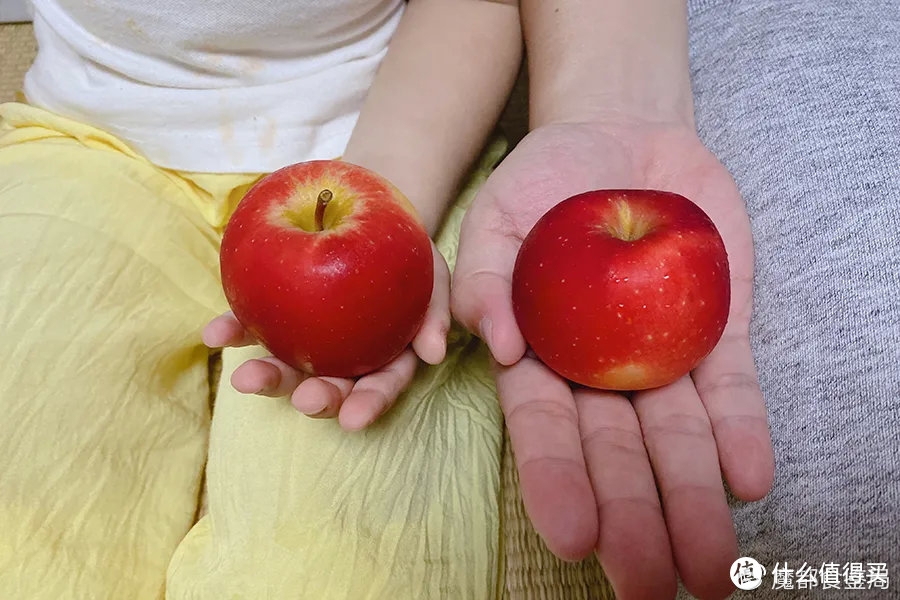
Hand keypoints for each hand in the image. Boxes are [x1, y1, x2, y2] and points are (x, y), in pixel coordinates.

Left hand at [203, 242, 449, 430]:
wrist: (371, 217)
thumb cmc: (409, 256)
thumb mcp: (432, 277)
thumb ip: (434, 313)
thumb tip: (433, 354)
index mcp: (383, 357)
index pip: (378, 386)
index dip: (367, 404)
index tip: (354, 420)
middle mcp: (342, 357)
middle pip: (329, 385)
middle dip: (315, 398)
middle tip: (303, 400)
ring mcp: (305, 338)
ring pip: (285, 365)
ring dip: (266, 377)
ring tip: (244, 380)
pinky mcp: (274, 313)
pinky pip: (250, 326)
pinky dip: (232, 332)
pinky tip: (213, 334)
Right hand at [452, 119, 774, 598]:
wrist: (623, 140)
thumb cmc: (545, 180)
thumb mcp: (498, 213)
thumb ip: (485, 275)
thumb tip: (497, 344)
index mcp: (542, 356)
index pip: (547, 430)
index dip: (559, 481)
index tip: (575, 535)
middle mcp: (601, 371)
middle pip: (618, 455)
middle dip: (633, 519)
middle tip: (647, 588)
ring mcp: (662, 354)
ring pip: (678, 439)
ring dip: (694, 501)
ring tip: (711, 568)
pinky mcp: (717, 331)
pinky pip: (731, 388)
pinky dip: (741, 432)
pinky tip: (748, 480)